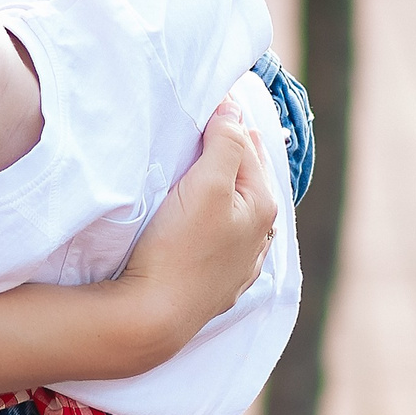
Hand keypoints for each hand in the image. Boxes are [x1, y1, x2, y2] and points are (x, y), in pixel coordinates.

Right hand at [120, 101, 279, 338]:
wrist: (152, 316)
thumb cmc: (179, 247)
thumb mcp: (208, 184)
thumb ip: (226, 142)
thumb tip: (234, 109)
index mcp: (263, 205)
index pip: (247, 144)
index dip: (227, 117)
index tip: (207, 97)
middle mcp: (259, 236)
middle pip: (247, 176)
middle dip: (232, 150)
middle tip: (209, 122)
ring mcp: (238, 265)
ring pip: (238, 210)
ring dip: (226, 186)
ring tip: (208, 164)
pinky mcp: (215, 285)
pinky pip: (224, 239)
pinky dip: (218, 219)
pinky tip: (209, 219)